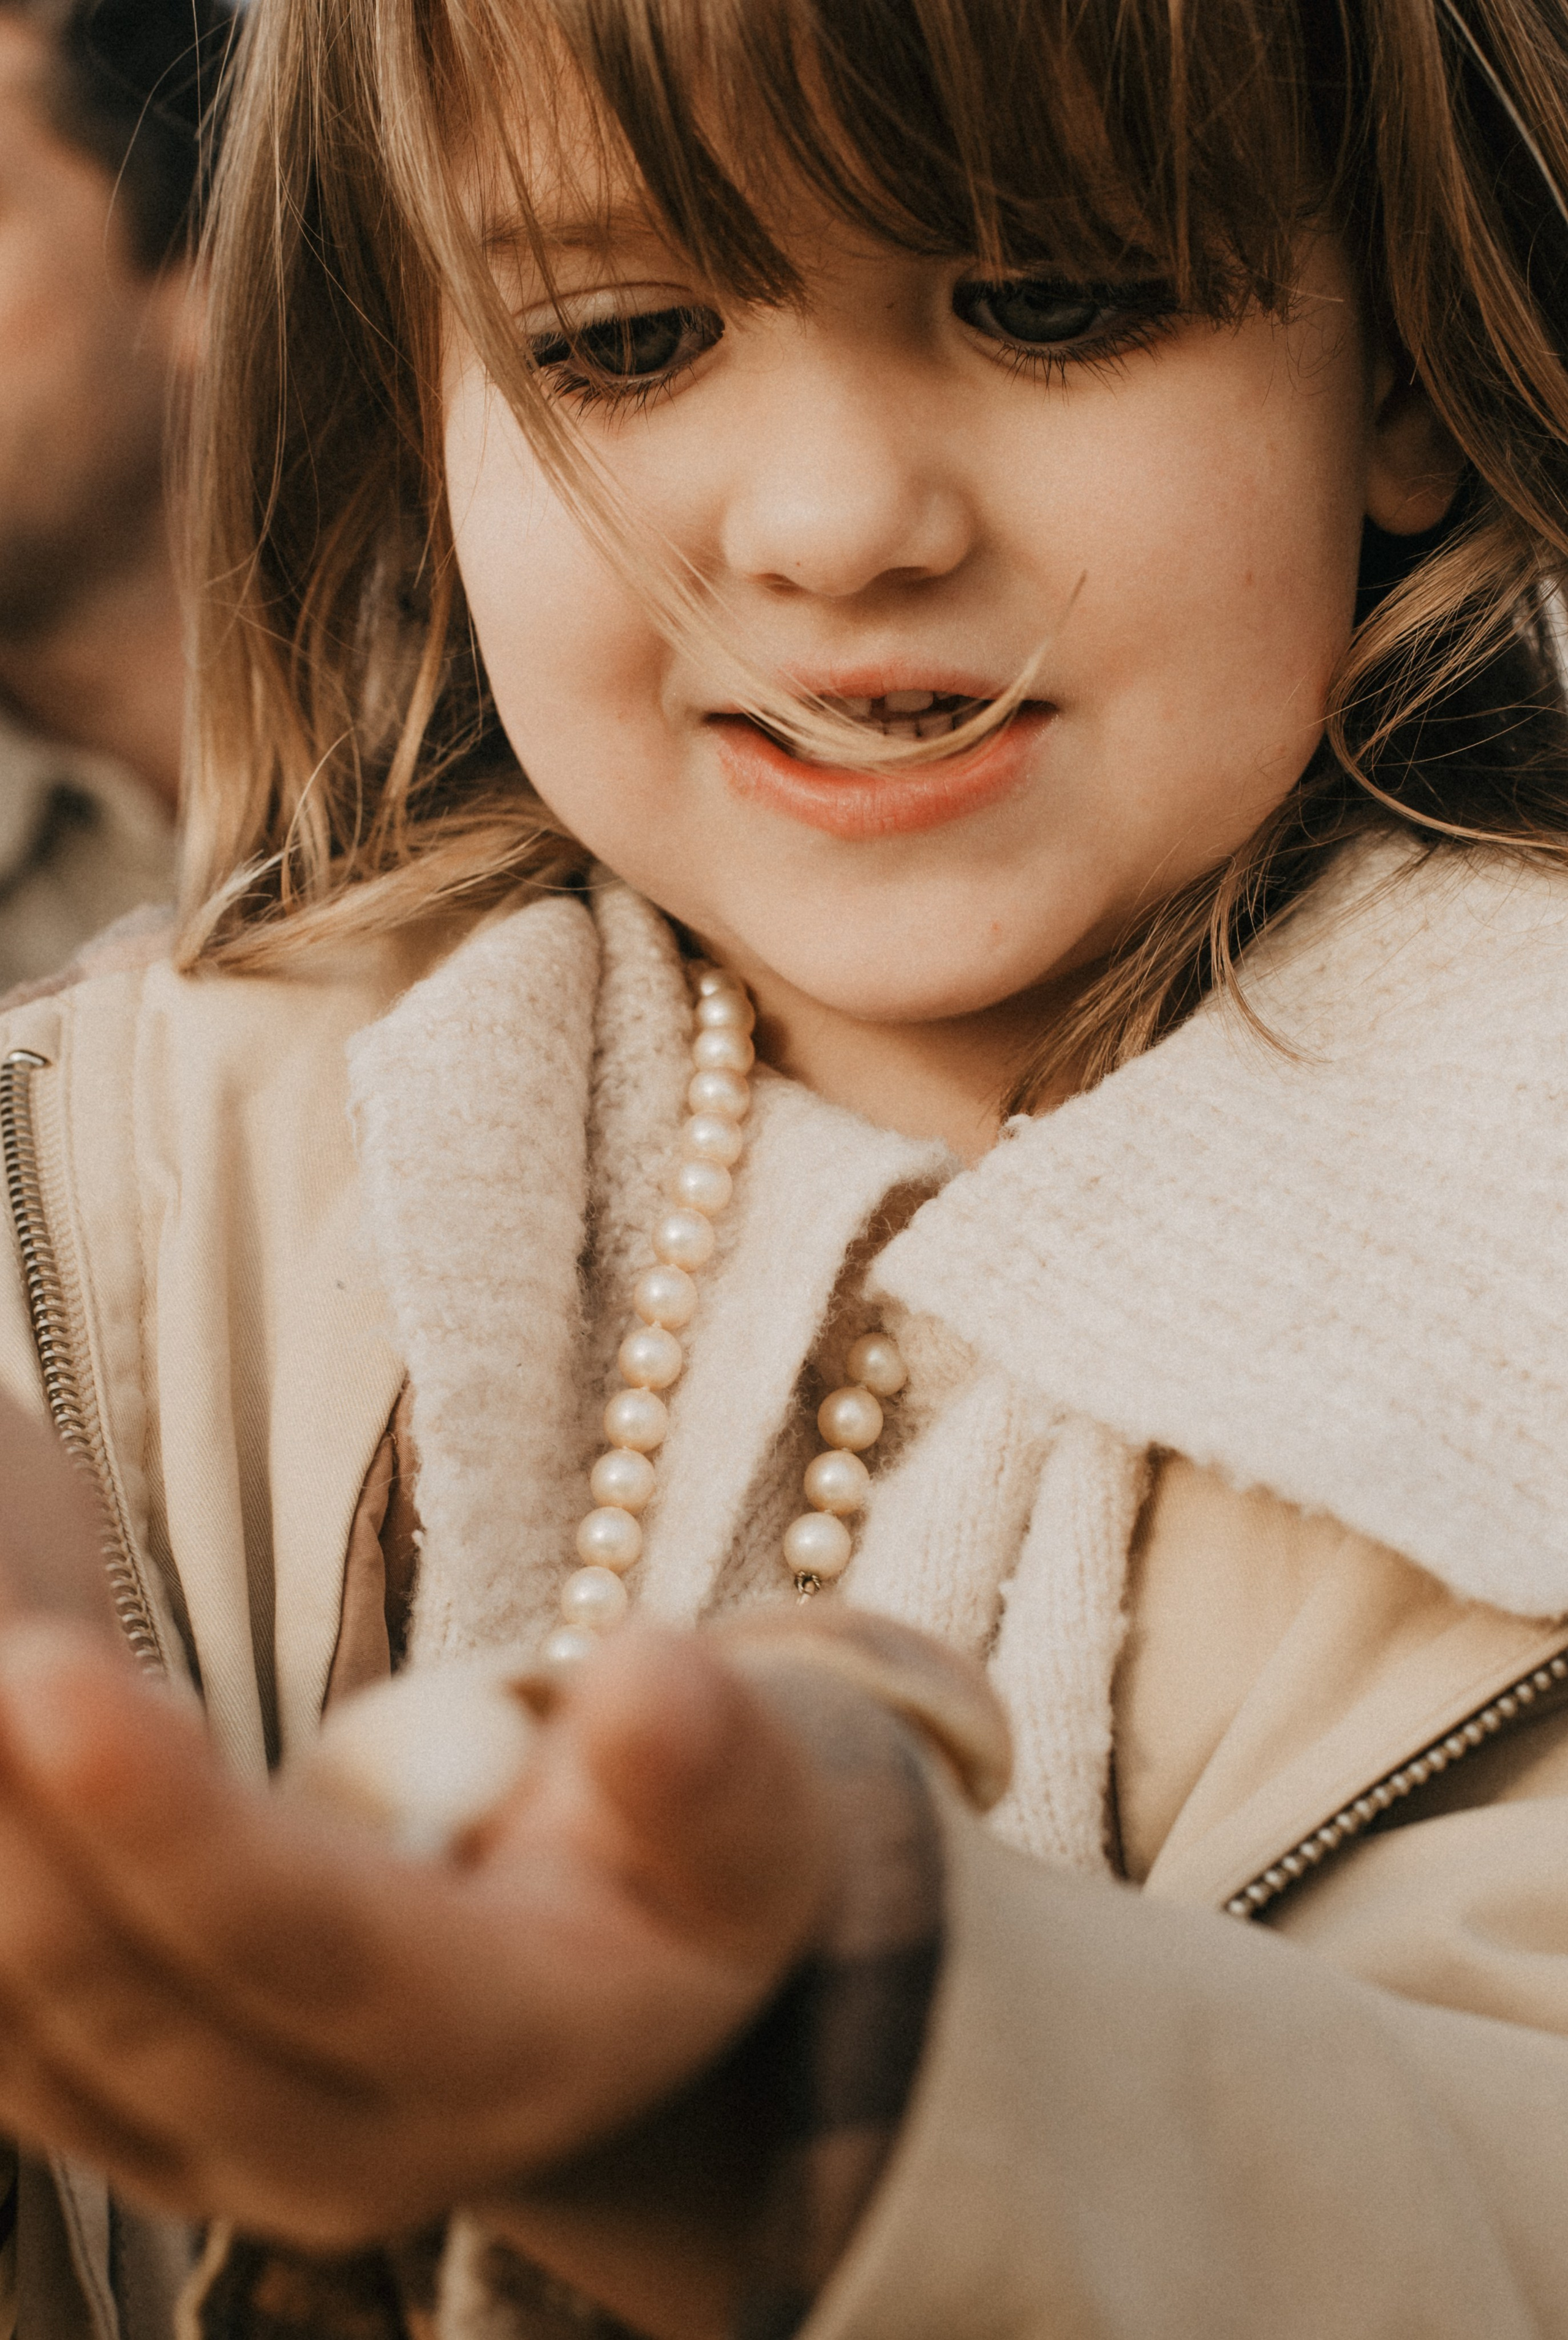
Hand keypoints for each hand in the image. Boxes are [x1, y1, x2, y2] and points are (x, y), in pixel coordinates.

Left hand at [0, 1618, 833, 2310]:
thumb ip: (707, 1767)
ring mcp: (224, 2160)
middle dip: (13, 1836)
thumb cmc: (681, 1880)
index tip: (49, 1671)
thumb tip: (653, 1681)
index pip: (305, 1945)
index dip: (170, 1826)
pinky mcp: (144, 2132)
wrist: (617, 2005)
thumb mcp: (746, 1817)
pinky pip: (9, 2054)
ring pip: (34, 2046)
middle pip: (131, 2005)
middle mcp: (345, 2156)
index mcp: (503, 2055)